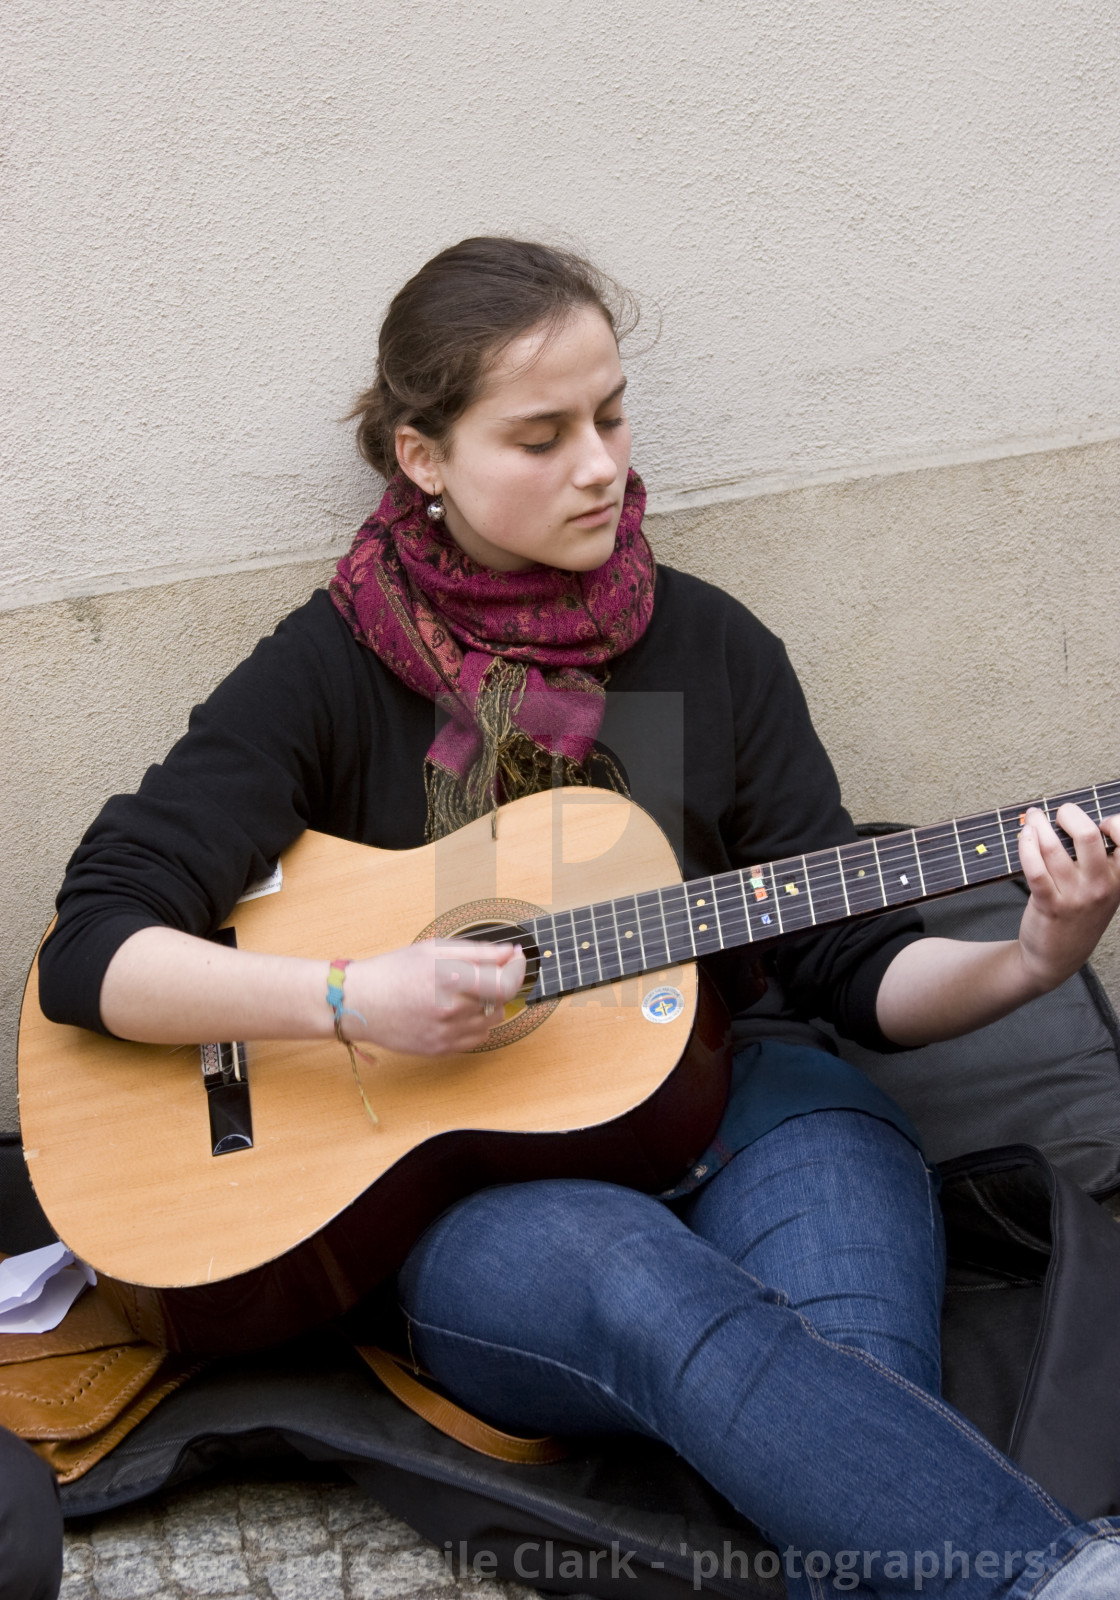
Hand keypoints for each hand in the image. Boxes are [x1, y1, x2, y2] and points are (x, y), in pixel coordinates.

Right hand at [338, 939, 526, 1055]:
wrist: (360, 1003)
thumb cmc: (395, 970)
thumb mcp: (434, 949)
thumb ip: (478, 951)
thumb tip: (510, 953)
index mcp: (450, 978)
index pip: (506, 982)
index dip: (518, 969)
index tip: (516, 958)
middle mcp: (451, 1009)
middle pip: (501, 1000)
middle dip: (499, 982)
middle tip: (484, 971)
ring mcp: (446, 1033)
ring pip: (492, 1020)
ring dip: (488, 1005)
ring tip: (464, 992)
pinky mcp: (441, 1050)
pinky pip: (477, 1038)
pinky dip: (475, 1023)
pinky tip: (456, 1010)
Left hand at [1015, 803, 1119, 992]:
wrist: (1057, 957)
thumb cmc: (1078, 915)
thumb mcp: (1102, 891)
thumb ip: (1100, 862)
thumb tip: (1078, 820)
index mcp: (1118, 878)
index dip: (1114, 822)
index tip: (1098, 822)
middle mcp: (1099, 886)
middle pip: (1087, 835)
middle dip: (1069, 813)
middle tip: (1060, 813)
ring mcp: (1074, 896)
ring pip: (1054, 848)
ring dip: (1038, 825)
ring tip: (1034, 819)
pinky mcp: (1048, 904)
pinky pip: (1035, 868)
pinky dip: (1026, 846)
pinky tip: (1024, 836)